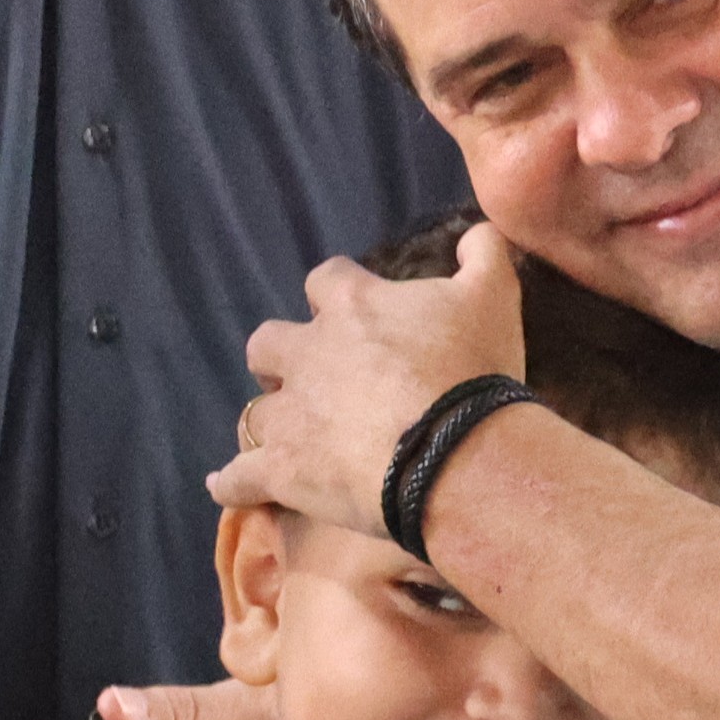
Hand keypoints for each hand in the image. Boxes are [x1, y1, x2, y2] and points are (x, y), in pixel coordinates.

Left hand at [204, 230, 531, 542]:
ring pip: (255, 411)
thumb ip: (483, 252)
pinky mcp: (282, 469)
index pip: (326, 279)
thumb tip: (475, 233)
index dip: (338, 293)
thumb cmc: (474, 371)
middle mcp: (308, 353)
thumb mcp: (494, 295)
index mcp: (352, 305)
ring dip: (271, 418)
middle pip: (267, 341)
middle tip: (309, 375)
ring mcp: (290, 414)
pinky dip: (232, 482)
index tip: (355, 310)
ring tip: (287, 436)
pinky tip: (225, 486)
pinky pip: (240, 477)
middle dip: (281, 355)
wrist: (458, 454)